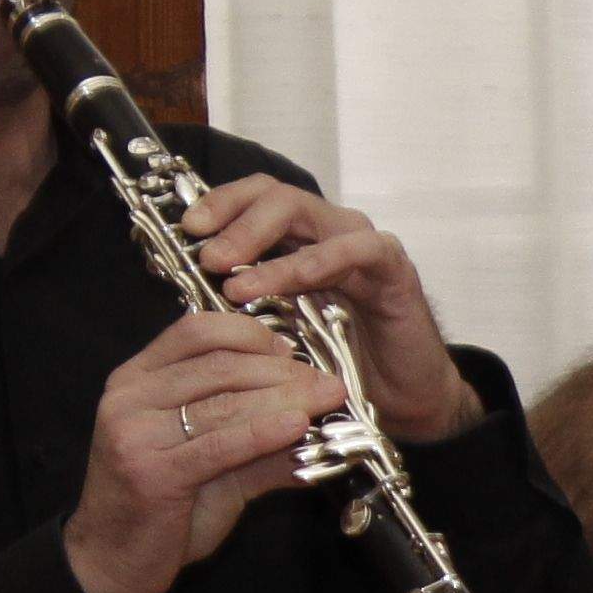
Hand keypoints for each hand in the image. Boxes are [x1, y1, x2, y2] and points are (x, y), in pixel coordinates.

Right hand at [65, 306, 345, 592]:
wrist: (112, 560)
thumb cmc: (162, 508)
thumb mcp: (215, 464)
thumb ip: (259, 438)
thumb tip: (317, 418)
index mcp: (136, 379)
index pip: (196, 331)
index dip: (251, 334)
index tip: (292, 352)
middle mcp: (129, 397)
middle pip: (218, 365)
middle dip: (282, 371)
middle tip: (327, 383)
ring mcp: (134, 433)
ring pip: (223, 402)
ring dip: (284, 398)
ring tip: (326, 400)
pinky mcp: (150, 472)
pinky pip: (219, 444)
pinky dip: (263, 432)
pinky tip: (296, 426)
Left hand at [183, 175, 476, 445]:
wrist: (404, 398)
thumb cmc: (342, 361)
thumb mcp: (281, 325)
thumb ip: (248, 296)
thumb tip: (191, 282)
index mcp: (301, 239)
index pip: (255, 197)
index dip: (219, 204)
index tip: (188, 229)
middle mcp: (330, 231)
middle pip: (275, 195)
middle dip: (233, 218)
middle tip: (206, 255)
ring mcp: (363, 244)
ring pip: (306, 213)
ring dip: (263, 241)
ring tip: (233, 278)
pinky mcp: (393, 267)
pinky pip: (354, 249)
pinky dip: (315, 262)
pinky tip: (290, 283)